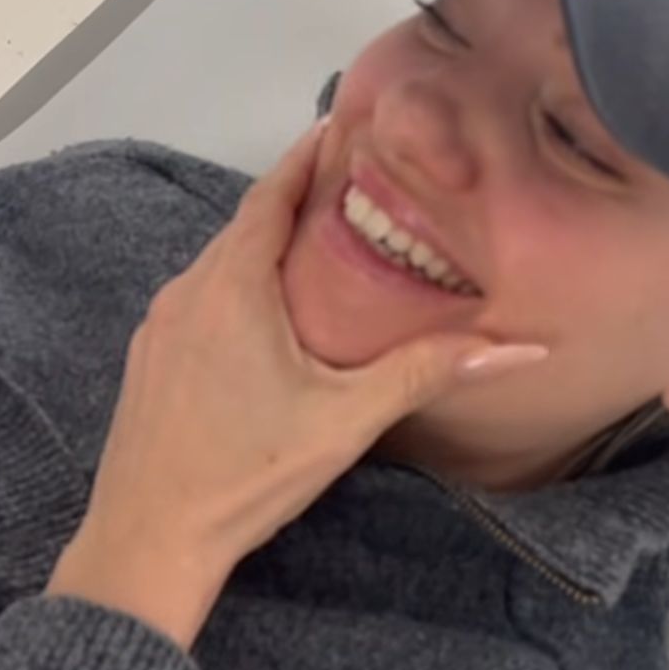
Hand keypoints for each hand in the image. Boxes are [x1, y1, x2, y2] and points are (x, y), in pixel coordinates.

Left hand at [45, 117, 549, 647]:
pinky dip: (235, 286)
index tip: (339, 127)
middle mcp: (186, 291)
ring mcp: (159, 328)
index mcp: (231, 286)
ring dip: (263, 247)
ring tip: (318, 244)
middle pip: (244, 226)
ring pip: (219, 266)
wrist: (147, 542)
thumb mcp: (346, 419)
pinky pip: (197, 300)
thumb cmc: (246, 474)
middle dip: (293, 201)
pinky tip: (265, 314)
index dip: (305, 158)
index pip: (271, 196)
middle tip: (350, 186)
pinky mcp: (148, 362)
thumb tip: (520, 348)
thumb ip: (427, 372)